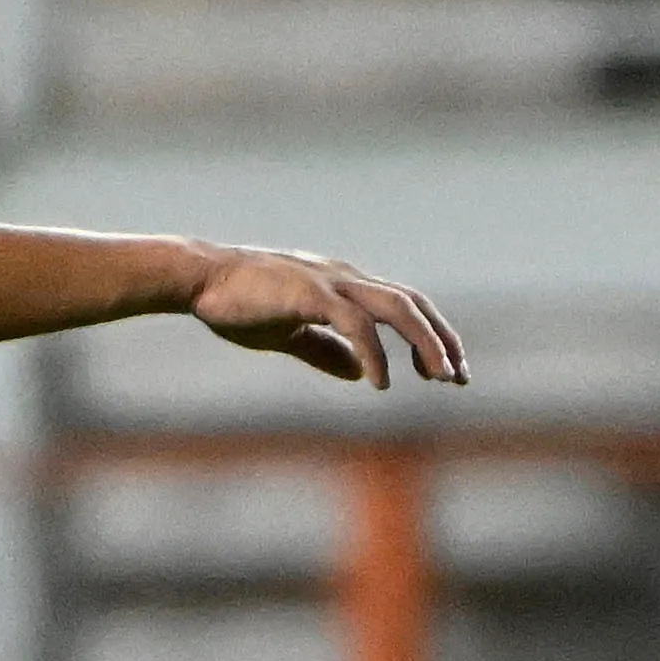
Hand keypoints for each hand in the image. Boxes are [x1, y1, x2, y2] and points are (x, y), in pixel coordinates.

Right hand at [191, 248, 466, 390]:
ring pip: (396, 308)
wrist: (199, 280)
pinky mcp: (311, 295)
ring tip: (440, 377)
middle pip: (412, 304)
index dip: (431, 336)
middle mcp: (346, 278)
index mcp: (344, 285)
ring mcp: (330, 283)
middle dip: (441, 340)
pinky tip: (380, 382)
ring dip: (424, 343)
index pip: (404, 305)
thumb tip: (358, 374)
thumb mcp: (289, 334)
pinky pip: (355, 325)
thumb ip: (325, 351)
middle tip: (461, 378)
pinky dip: (374, 354)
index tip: (447, 370)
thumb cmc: (237, 304)